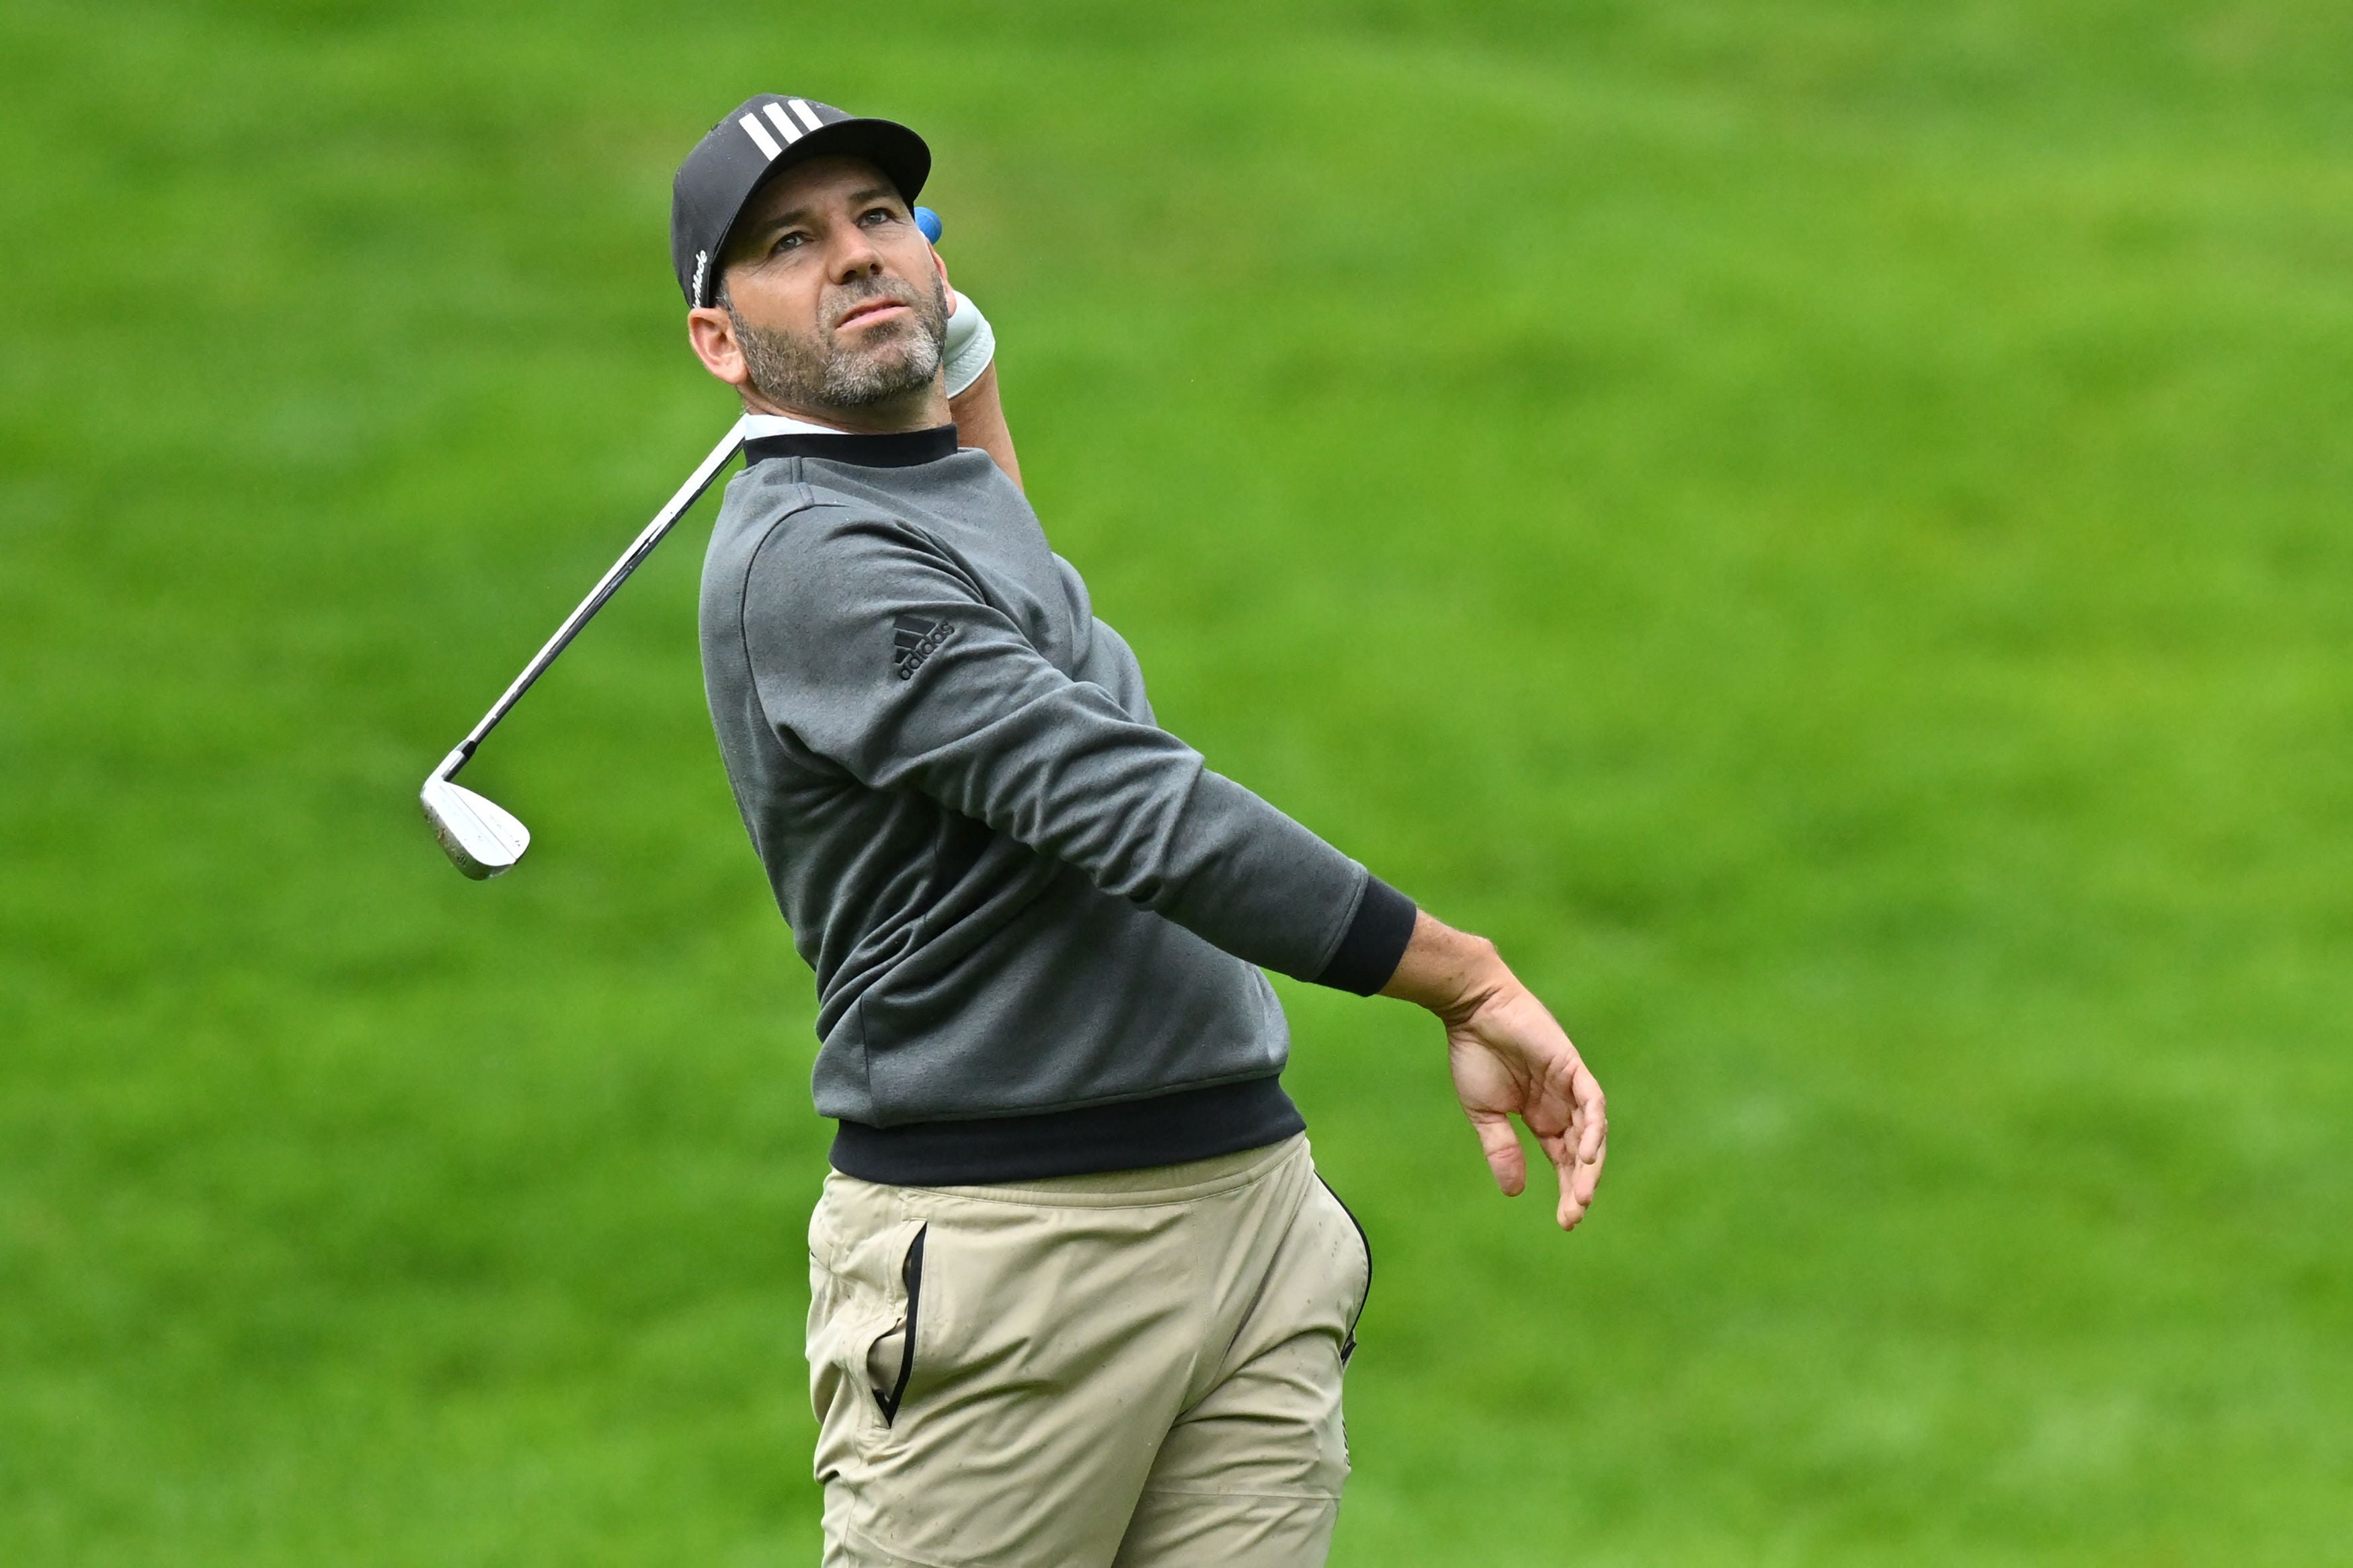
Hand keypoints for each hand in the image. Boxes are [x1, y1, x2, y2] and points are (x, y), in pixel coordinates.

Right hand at [1382, 914, 1607, 1228]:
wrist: (1473, 1009)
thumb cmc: (1474, 1054)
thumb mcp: (1484, 1113)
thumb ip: (1501, 1149)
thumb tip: (1515, 1193)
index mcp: (1542, 1117)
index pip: (1564, 1161)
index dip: (1569, 1190)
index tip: (1567, 1223)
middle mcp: (1562, 1105)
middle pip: (1582, 1154)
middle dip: (1581, 1186)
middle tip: (1574, 1216)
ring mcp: (1571, 1086)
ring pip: (1592, 1133)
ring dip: (1589, 1165)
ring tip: (1582, 1195)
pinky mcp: (1573, 1067)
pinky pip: (1592, 1102)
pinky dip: (1592, 1128)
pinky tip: (1584, 1154)